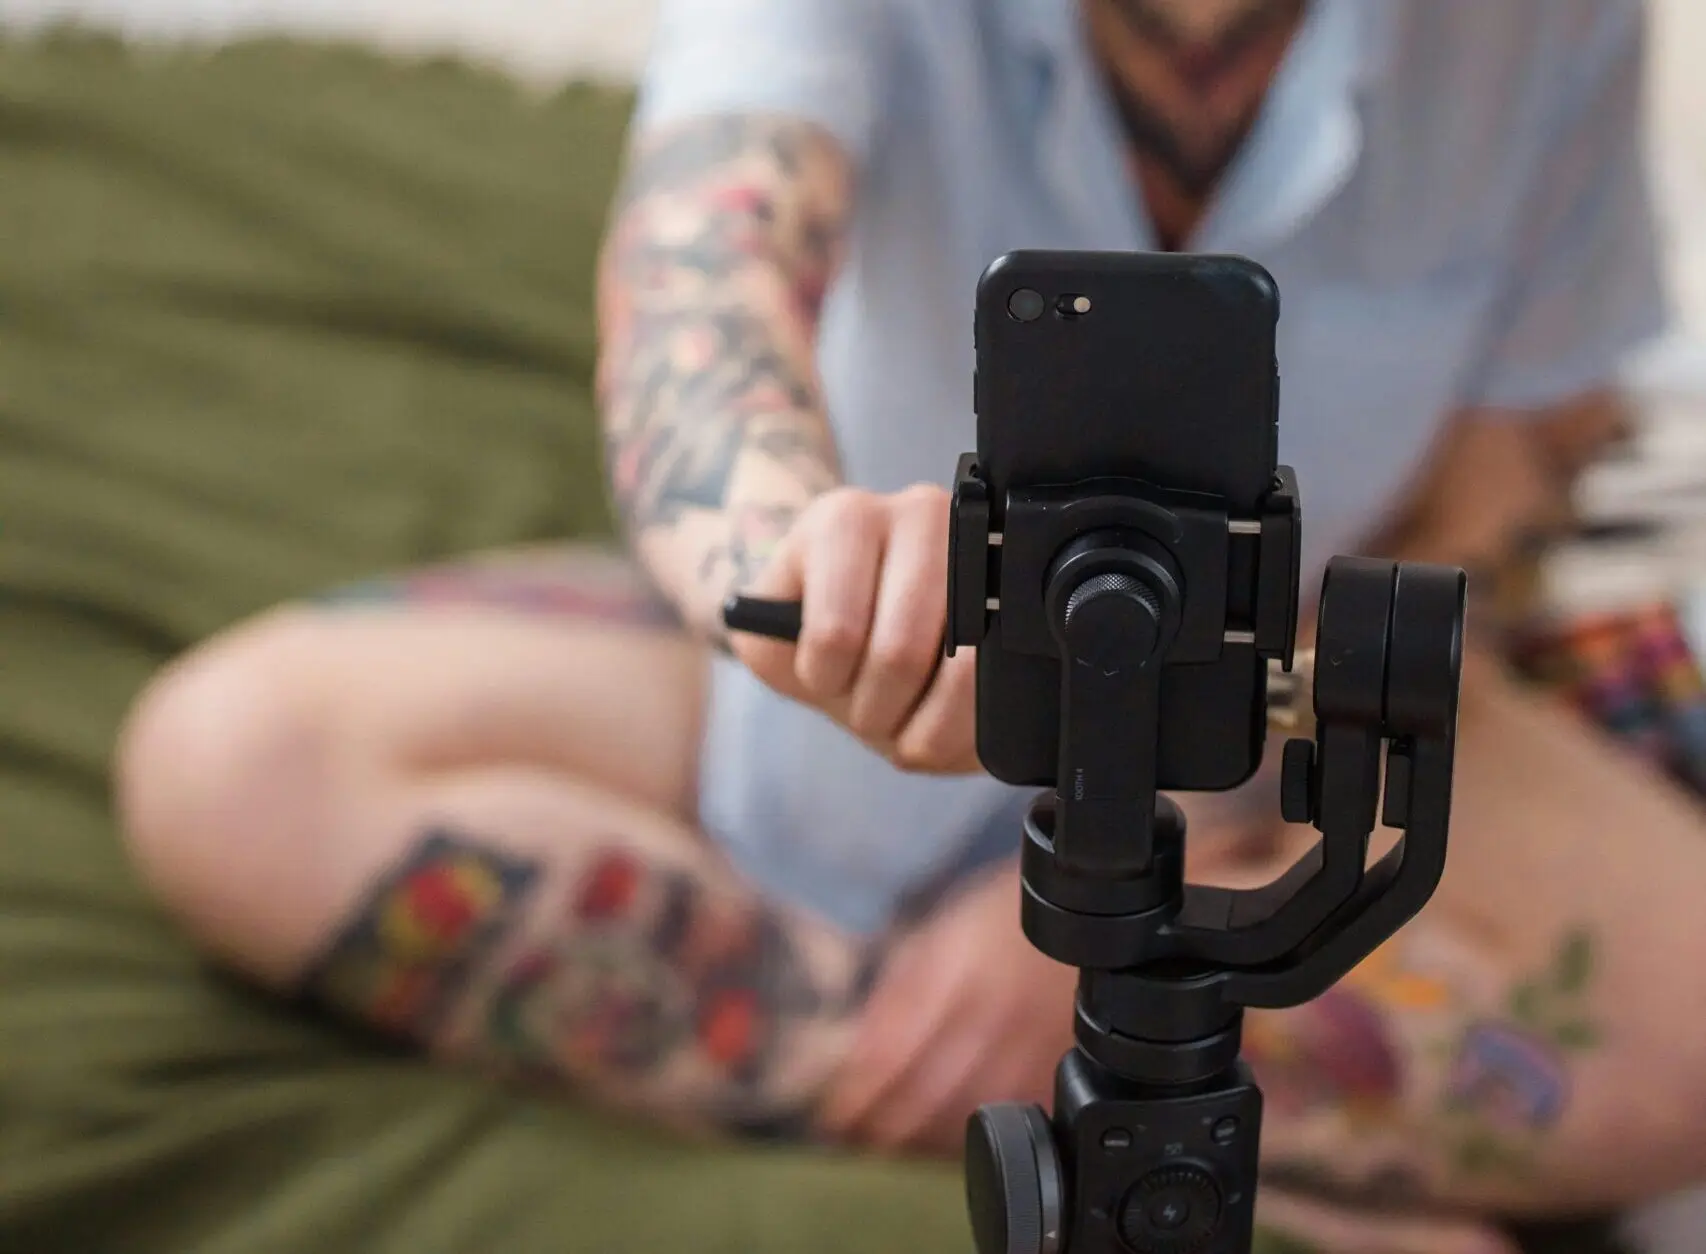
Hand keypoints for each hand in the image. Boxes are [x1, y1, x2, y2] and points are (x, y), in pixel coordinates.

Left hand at [731, 485, 978, 773]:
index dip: (826, 677)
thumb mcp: (772, 643)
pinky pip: (1002, 689)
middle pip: (901, 653)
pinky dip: (964, 728)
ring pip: (961, 673)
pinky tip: (942, 713)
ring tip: (904, 711)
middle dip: (876, 708)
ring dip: (922, 723)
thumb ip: (775, 643)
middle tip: (869, 707)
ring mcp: (983, 554)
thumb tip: (818, 663)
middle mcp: (921, 517)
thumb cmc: (818, 636)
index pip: (836, 630)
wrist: (868, 633)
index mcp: (846, 520)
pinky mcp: (1021, 608)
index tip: (822, 674)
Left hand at [815, 861, 1075, 1155]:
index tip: (834, 1113)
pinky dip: (969, 1133)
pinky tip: (941, 1136)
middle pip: (925, 1091)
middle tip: (850, 1132)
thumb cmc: (1000, 922)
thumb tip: (857, 1059)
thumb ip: (897, 995)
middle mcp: (995, 1008)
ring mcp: (1031, 1041)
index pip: (893, 1050)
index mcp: (957, 967)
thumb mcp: (939, 933)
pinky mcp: (1058, 1065)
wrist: (1083, 915)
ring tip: (886, 1139)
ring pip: (963, 1113)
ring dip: (918, 1136)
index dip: (858, 1093)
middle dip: (879, 1122)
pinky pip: (1007, 1117)